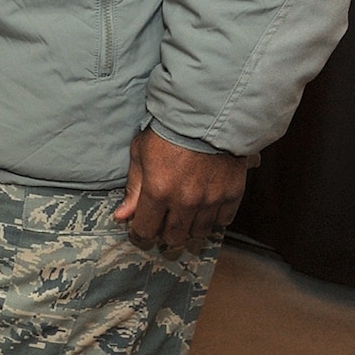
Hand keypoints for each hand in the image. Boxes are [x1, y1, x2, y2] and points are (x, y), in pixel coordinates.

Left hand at [114, 128, 249, 250]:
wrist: (207, 117)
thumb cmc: (168, 132)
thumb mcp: (140, 154)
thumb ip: (133, 189)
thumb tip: (122, 217)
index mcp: (158, 192)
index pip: (146, 230)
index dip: (141, 232)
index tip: (141, 228)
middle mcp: (185, 202)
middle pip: (174, 237)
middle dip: (165, 234)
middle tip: (163, 223)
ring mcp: (211, 200)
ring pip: (199, 233)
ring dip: (190, 228)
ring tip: (185, 215)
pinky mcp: (232, 195)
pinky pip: (223, 221)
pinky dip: (214, 218)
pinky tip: (206, 207)